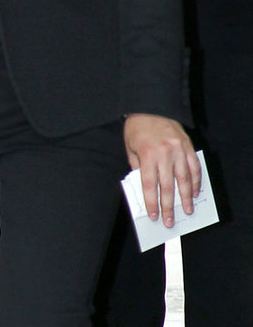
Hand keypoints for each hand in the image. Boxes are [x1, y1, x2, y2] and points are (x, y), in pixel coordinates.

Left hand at [124, 114, 200, 228]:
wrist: (151, 105)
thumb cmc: (137, 128)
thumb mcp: (130, 148)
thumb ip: (138, 167)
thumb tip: (146, 188)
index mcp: (147, 155)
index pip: (150, 185)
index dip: (152, 203)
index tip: (154, 216)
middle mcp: (165, 153)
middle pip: (168, 186)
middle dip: (168, 206)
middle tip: (170, 221)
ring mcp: (178, 149)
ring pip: (184, 179)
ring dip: (186, 197)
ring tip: (187, 210)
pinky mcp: (188, 145)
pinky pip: (194, 166)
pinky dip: (195, 180)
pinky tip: (194, 192)